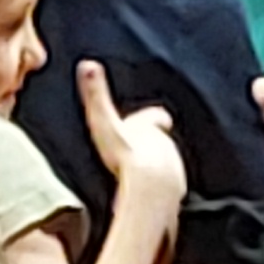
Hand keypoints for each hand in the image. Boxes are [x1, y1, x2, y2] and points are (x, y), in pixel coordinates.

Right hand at [81, 60, 186, 209]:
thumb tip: (87, 64)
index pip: (156, 117)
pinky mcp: (176, 193)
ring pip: (167, 167)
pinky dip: (159, 191)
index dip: (152, 119)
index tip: (155, 118)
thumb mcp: (104, 122)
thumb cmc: (126, 153)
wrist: (150, 190)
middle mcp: (168, 147)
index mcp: (151, 129)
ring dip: (155, 170)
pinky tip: (146, 199)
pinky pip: (167, 190)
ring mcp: (175, 170)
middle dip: (152, 146)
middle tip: (136, 153)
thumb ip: (96, 95)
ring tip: (138, 179)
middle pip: (162, 144)